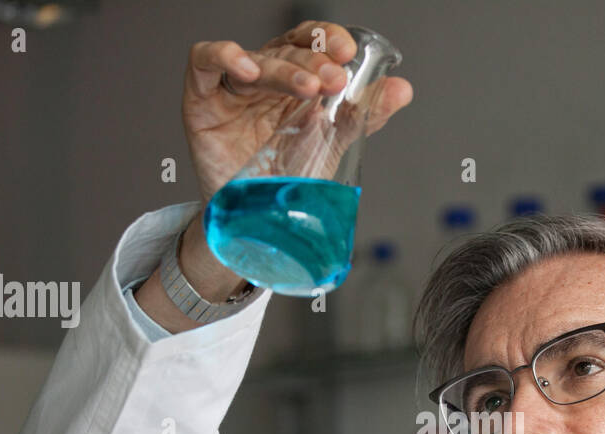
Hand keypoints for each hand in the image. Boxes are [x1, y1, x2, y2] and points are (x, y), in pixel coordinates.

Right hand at [183, 22, 413, 204]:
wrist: (255, 224)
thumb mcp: (331, 145)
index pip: (310, 42)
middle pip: (286, 50)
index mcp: (294, 79)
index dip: (327, 39)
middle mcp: (264, 77)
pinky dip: (224, 57)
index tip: (348, 54)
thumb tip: (403, 89)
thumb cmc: (286, 180)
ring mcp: (232, 88)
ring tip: (308, 87)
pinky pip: (203, 61)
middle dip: (313, 62)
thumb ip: (363, 114)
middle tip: (334, 81)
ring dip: (283, 68)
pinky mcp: (201, 100)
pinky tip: (248, 71)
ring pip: (255, 58)